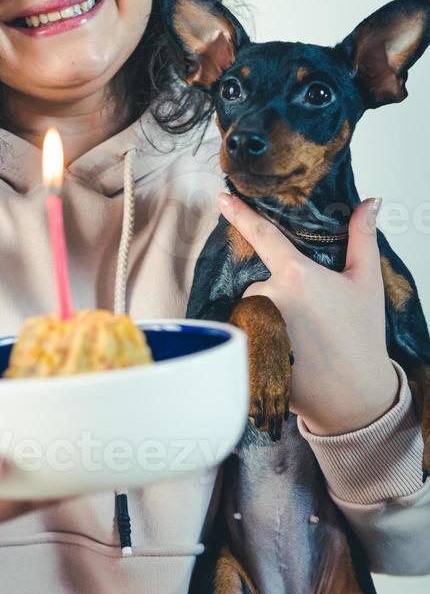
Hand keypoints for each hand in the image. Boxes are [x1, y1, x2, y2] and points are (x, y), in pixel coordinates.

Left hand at [217, 193, 398, 435]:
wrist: (352, 395)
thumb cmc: (362, 338)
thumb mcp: (366, 283)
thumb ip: (362, 238)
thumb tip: (370, 202)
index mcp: (297, 275)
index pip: (263, 235)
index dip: (240, 214)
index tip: (222, 197)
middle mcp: (269, 296)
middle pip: (261, 280)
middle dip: (280, 292)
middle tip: (311, 318)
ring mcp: (254, 324)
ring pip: (253, 306)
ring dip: (270, 316)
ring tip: (301, 339)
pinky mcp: (246, 348)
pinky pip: (246, 330)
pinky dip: (262, 337)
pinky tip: (288, 352)